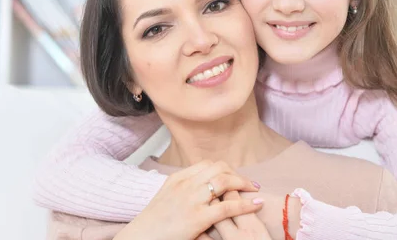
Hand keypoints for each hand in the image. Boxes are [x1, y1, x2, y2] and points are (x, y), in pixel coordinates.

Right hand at [114, 160, 261, 239]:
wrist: (140, 237)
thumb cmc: (153, 222)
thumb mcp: (166, 196)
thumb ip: (183, 188)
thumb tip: (202, 185)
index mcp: (178, 178)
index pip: (207, 164)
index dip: (225, 169)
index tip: (234, 177)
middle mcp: (186, 184)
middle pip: (219, 168)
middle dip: (237, 174)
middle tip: (248, 183)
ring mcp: (192, 200)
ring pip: (225, 182)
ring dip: (244, 184)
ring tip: (255, 190)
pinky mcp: (198, 218)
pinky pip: (228, 206)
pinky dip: (246, 204)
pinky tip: (256, 204)